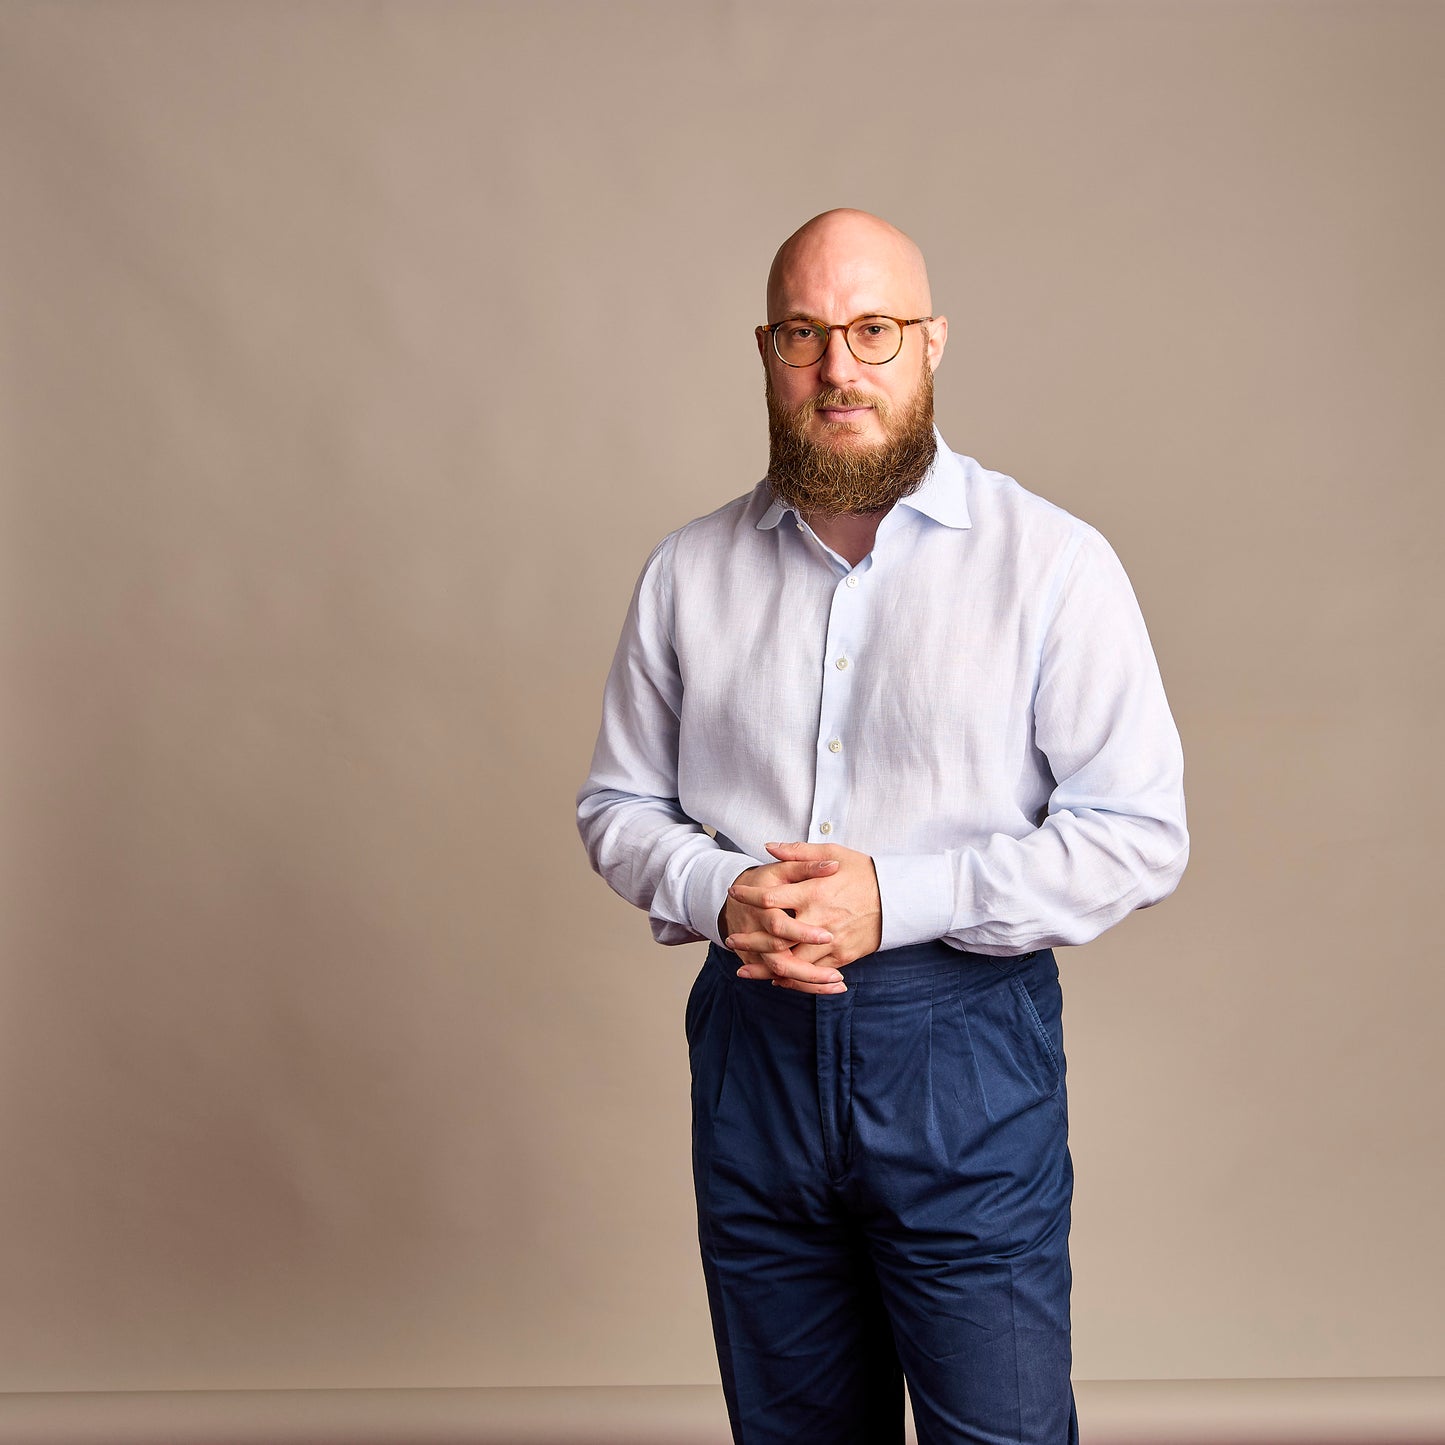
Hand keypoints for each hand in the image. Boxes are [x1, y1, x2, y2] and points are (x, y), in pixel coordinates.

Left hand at [725, 842, 882, 992]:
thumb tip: (768, 847)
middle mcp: (819, 918)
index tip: (733, 893)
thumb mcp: (833, 851)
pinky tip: (776, 977)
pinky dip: (792, 977)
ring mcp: (831, 940)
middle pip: (774, 936)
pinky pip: (812, 972)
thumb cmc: (863, 871)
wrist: (900, 897)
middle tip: (731, 938)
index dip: (747, 896)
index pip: (770, 897)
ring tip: (744, 969)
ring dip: (764, 967)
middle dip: (749, 939)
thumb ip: (798, 852)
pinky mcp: (842, 956)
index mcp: (813, 890)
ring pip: (791, 961)